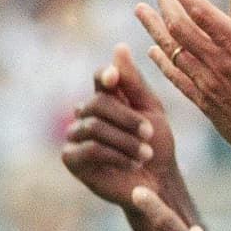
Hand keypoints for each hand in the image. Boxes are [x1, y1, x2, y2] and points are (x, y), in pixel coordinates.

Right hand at [61, 44, 185, 214]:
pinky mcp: (72, 159)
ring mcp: (76, 135)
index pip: (100, 78)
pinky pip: (91, 148)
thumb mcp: (151, 112)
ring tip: (145, 155)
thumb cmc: (157, 147)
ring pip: (95, 127)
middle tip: (150, 135)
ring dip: (126, 141)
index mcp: (106, 99)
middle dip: (128, 119)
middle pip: (98, 103)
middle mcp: (86, 114)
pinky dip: (117, 155)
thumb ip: (134, 83)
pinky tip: (132, 165)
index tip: (114, 79)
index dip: (106, 76)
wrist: (158, 183)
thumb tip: (119, 47)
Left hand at [134, 0, 230, 174]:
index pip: (203, 12)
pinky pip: (176, 77)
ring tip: (140, 9)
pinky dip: (162, 61)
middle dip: (165, 3)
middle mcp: (219, 64)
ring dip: (154, 28)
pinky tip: (153, 50)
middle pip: (180, 27)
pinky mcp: (205, 104)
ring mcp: (208, 85)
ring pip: (172, 50)